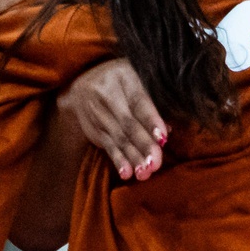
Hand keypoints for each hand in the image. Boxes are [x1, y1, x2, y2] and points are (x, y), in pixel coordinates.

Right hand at [59, 59, 168, 180]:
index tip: (163, 139)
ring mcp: (98, 113)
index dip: (151, 121)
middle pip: (129, 124)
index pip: (139, 102)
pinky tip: (126, 173)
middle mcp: (107, 95)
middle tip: (156, 163)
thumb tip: (167, 130)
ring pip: (119, 138)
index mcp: (124, 77)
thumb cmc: (122, 79)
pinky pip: (108, 146)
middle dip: (144, 145)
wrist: (82, 79)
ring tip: (145, 172)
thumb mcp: (137, 78)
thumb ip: (152, 101)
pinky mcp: (94, 129)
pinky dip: (118, 160)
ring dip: (133, 157)